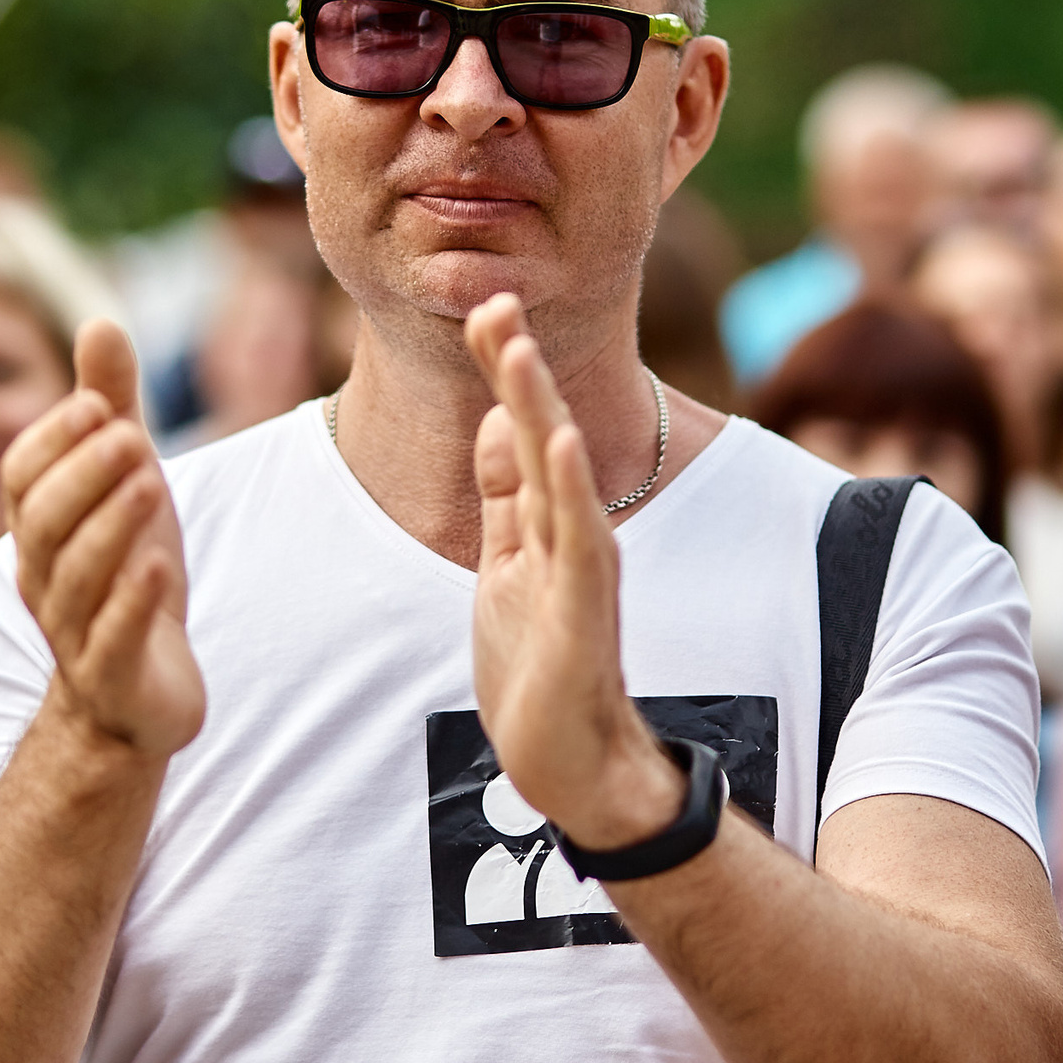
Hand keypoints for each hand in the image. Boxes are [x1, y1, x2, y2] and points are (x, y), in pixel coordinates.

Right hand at [0, 320, 203, 760]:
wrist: (141, 696)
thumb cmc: (128, 573)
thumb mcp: (127, 482)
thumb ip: (112, 407)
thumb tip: (101, 322)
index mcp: (39, 530)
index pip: (21, 477)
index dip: (53, 441)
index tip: (97, 404)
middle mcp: (43, 580)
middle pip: (42, 523)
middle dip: (84, 477)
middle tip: (131, 436)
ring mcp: (74, 633)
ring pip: (75, 579)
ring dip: (111, 528)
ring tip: (151, 484)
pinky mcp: (113, 678)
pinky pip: (111, 641)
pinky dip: (131, 604)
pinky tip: (158, 567)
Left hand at [463, 294, 682, 850]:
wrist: (572, 764)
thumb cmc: (540, 667)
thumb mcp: (506, 566)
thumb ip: (506, 498)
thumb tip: (495, 419)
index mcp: (542, 521)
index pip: (518, 429)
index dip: (501, 371)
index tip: (482, 304)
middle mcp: (567, 534)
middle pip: (538, 435)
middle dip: (516, 368)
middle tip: (496, 298)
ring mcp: (577, 571)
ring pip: (554, 475)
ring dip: (536, 408)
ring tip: (517, 349)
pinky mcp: (580, 614)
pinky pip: (577, 541)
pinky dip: (566, 489)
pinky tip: (553, 440)